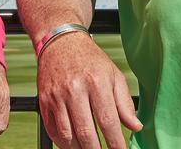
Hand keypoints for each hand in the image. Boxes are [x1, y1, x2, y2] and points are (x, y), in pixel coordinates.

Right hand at [36, 32, 141, 148]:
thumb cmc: (89, 59)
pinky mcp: (44, 101)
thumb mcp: (113, 75)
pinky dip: (63, 142)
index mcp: (96, 82)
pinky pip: (52, 130)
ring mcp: (57, 96)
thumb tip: (136, 126)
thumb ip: (125, 102)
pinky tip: (73, 143)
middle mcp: (74, 89)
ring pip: (67, 135)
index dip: (116, 142)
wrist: (61, 42)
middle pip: (86, 132)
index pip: (108, 121)